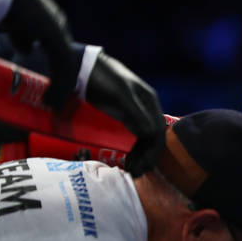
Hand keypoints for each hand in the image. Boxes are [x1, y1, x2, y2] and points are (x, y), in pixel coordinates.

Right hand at [0, 0, 73, 108]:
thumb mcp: (12, 23)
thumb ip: (22, 37)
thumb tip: (25, 51)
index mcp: (47, 21)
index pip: (57, 50)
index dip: (55, 69)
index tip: (48, 85)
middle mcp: (57, 25)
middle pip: (65, 60)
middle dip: (62, 81)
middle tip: (55, 100)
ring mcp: (58, 30)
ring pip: (66, 66)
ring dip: (61, 87)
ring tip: (53, 105)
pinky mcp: (54, 38)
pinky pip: (62, 67)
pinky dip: (58, 85)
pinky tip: (51, 99)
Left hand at [84, 51, 165, 176]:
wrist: (83, 67)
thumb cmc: (102, 79)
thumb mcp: (120, 95)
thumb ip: (136, 113)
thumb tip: (151, 133)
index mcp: (150, 102)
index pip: (158, 131)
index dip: (154, 150)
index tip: (146, 166)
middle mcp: (147, 108)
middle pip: (153, 137)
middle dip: (147, 156)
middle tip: (137, 172)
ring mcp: (136, 112)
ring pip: (145, 138)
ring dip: (141, 155)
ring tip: (132, 170)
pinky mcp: (125, 115)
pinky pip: (135, 136)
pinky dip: (134, 149)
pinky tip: (129, 159)